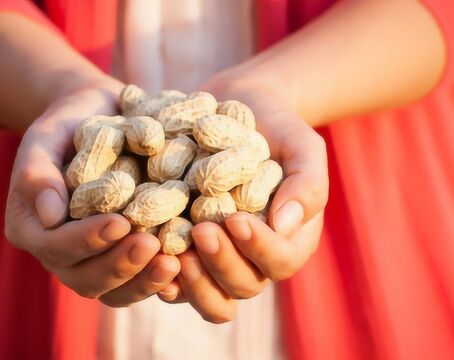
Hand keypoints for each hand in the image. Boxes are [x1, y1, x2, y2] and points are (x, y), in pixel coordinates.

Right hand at [5, 83, 179, 306]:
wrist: (100, 118)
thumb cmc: (69, 123)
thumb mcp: (47, 136)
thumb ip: (38, 172)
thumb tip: (49, 216)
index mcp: (33, 228)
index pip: (55, 246)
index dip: (87, 239)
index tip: (120, 222)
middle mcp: (60, 253)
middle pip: (85, 279)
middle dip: (119, 265)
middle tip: (152, 245)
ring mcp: (93, 260)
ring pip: (114, 290)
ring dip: (143, 280)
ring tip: (174, 263)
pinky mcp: (123, 257)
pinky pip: (138, 281)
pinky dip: (160, 279)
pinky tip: (184, 266)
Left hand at [158, 74, 328, 322]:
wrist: (233, 107)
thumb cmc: (274, 128)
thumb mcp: (300, 145)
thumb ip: (306, 183)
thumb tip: (285, 226)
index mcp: (288, 239)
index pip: (281, 261)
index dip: (260, 248)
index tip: (236, 220)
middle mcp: (253, 258)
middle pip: (243, 286)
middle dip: (222, 263)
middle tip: (201, 231)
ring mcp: (217, 260)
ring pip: (211, 297)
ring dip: (193, 283)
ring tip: (174, 255)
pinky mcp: (184, 253)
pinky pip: (176, 282)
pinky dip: (162, 278)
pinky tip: (147, 260)